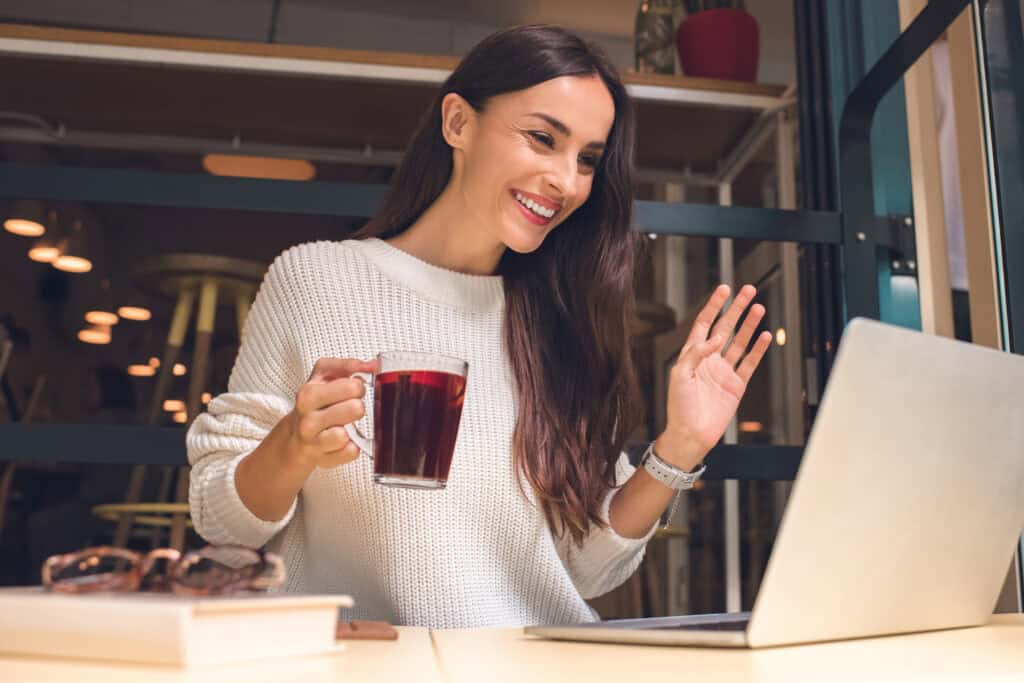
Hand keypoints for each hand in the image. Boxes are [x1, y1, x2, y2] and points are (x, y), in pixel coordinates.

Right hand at [284, 357, 378, 468]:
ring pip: (346, 435)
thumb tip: (373, 365)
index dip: (359, 387)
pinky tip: (346, 440)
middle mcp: (308, 419)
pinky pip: (351, 452)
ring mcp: (314, 441)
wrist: (295, 435)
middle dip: (359, 407)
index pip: (351, 386)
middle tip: (353, 407)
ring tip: (347, 424)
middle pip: (355, 409)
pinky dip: (353, 447)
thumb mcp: (324, 376)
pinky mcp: (324, 459)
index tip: (354, 389)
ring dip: (354, 429)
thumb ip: (348, 366)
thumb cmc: (314, 403)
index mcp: (308, 394)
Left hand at [657, 284, 771, 470]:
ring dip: (749, 324)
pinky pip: (749, 363)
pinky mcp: (736, 385)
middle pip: (725, 327)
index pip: (704, 323)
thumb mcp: (680, 376)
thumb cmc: (679, 407)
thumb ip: (696, 354)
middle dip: (736, 309)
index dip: (714, 306)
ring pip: (739, 342)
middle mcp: (709, 360)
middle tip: (748, 290)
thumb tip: (715, 338)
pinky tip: (765, 335)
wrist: (691, 434)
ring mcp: (724, 371)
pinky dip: (758, 349)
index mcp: (692, 355)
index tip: (724, 289)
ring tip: (759, 307)